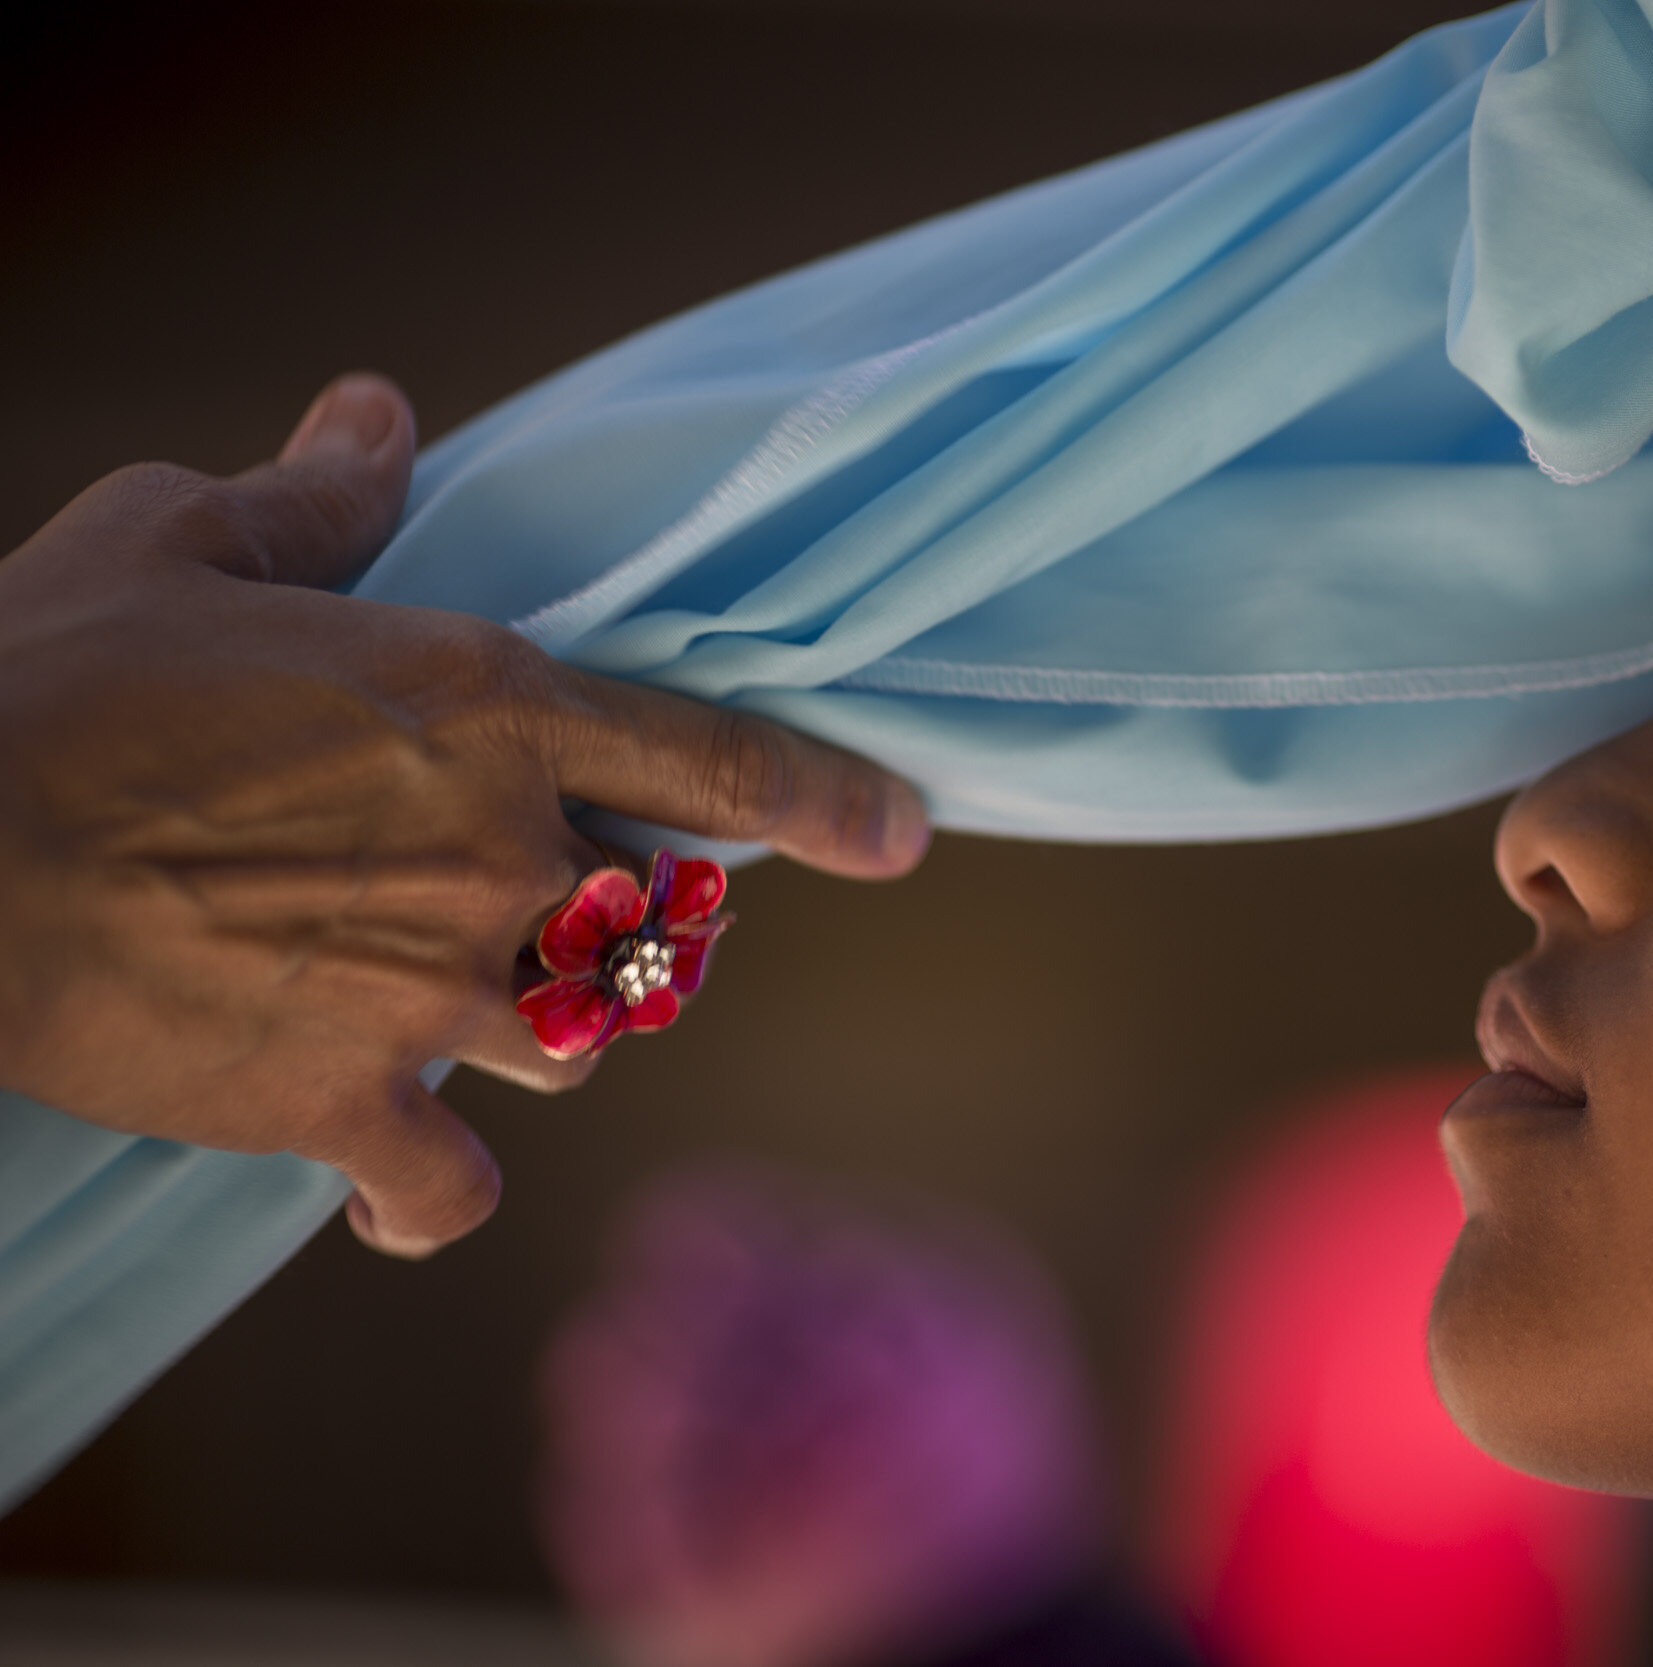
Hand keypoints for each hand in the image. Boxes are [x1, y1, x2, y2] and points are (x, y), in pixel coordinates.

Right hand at [0, 375, 928, 1257]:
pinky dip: (432, 1194)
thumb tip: (382, 410)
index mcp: (487, 706)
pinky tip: (396, 1184)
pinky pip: (449, 1189)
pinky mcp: (338, 1104)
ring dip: (544, 1031)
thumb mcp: (178, 539)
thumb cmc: (44, 675)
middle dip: (620, 917)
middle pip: (650, 919)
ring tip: (455, 1004)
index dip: (828, 802)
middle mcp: (497, 856)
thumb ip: (314, 495)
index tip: (900, 835)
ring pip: (581, 1042)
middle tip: (543, 904)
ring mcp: (431, 992)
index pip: (718, 763)